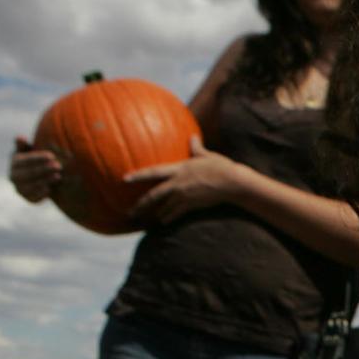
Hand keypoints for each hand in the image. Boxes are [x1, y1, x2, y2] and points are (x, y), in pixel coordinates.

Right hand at [9, 138, 61, 202]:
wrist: (38, 178)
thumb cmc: (35, 160)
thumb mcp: (29, 150)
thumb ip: (24, 145)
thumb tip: (19, 137)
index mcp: (15, 163)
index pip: (25, 160)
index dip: (38, 158)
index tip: (52, 156)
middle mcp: (14, 177)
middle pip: (28, 173)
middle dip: (44, 169)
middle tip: (58, 166)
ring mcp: (20, 188)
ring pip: (30, 186)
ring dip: (44, 181)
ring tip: (58, 176)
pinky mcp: (28, 198)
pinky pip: (33, 198)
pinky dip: (41, 194)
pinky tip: (50, 190)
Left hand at [125, 135, 244, 222]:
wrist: (233, 183)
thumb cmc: (222, 167)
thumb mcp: (208, 155)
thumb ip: (197, 148)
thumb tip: (193, 136)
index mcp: (179, 169)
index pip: (153, 172)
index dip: (138, 175)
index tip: (124, 178)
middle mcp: (178, 183)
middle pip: (154, 195)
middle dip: (140, 205)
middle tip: (130, 212)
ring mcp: (184, 195)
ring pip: (164, 207)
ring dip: (155, 213)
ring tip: (146, 219)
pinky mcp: (192, 205)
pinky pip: (176, 213)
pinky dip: (168, 218)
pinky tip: (162, 222)